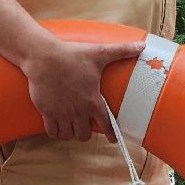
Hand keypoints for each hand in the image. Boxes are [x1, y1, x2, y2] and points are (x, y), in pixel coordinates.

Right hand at [17, 36, 146, 140]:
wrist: (43, 57)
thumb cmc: (72, 55)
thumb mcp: (99, 53)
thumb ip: (122, 51)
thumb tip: (142, 45)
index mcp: (92, 100)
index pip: (106, 124)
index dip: (111, 134)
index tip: (113, 139)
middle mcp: (78, 110)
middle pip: (84, 135)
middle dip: (86, 133)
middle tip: (85, 126)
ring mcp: (61, 113)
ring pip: (68, 136)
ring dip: (71, 133)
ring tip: (71, 127)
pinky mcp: (46, 112)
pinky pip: (52, 132)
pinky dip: (55, 132)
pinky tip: (57, 126)